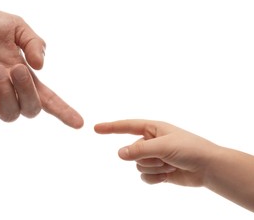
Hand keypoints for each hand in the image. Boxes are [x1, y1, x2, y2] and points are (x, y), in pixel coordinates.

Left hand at [0, 3, 83, 127]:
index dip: (64, 111)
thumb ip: (35, 44)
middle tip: (16, 68)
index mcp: (23, 75)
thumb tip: (40, 67)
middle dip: (28, 92)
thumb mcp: (17, 27)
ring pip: (10, 114)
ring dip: (8, 93)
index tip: (80, 123)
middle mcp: (9, 90)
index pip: (48, 99)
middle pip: (31, 110)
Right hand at [94, 119, 218, 186]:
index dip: (111, 127)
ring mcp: (154, 157)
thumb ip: (139, 149)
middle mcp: (151, 141)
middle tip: (165, 157)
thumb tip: (119, 153)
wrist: (208, 168)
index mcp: (153, 128)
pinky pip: (145, 177)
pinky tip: (168, 175)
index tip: (95, 128)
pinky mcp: (158, 171)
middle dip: (147, 157)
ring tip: (171, 164)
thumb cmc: (190, 149)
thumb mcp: (163, 145)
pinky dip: (155, 178)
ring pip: (138, 165)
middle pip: (132, 151)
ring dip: (154, 167)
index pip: (126, 126)